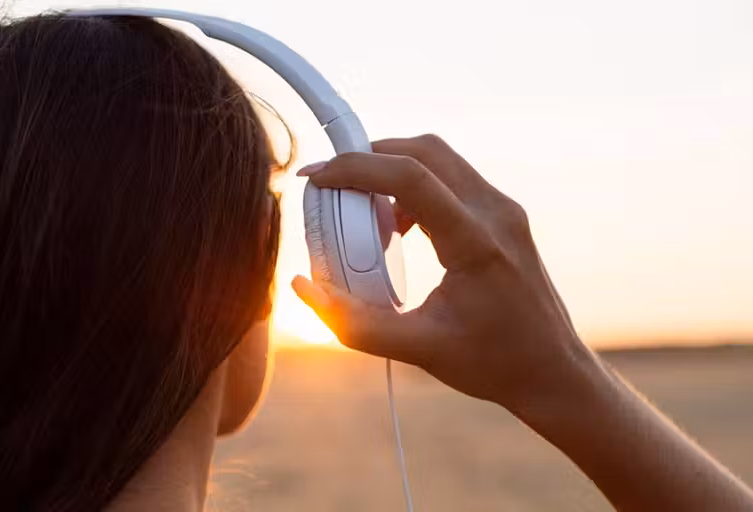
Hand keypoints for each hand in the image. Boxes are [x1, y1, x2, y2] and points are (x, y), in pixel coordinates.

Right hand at [292, 135, 595, 412]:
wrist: (554, 372)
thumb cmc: (494, 364)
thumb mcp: (416, 349)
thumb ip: (352, 322)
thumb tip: (304, 287)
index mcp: (477, 244)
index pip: (410, 177)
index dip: (354, 168)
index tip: (317, 177)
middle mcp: (497, 214)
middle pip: (426, 150)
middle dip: (372, 156)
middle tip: (334, 184)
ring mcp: (505, 211)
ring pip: (442, 159)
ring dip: (396, 171)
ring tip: (366, 214)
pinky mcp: (505, 218)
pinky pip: (455, 180)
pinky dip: (418, 187)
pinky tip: (402, 228)